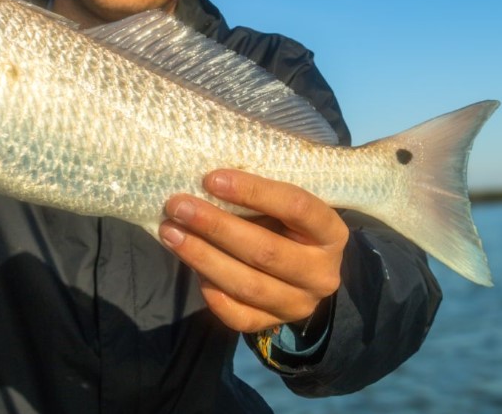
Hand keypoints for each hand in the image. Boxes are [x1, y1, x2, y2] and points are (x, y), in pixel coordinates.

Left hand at [159, 170, 347, 333]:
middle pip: (265, 250)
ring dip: (202, 257)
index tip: (211, 178)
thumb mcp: (283, 202)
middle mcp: (321, 273)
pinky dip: (212, 292)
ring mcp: (300, 304)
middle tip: (178, 206)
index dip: (253, 191)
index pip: (296, 207)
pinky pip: (238, 315)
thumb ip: (259, 190)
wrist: (301, 267)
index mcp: (331, 232)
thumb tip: (210, 178)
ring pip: (247, 285)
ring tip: (170, 232)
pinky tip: (191, 267)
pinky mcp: (275, 324)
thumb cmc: (285, 221)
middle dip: (216, 226)